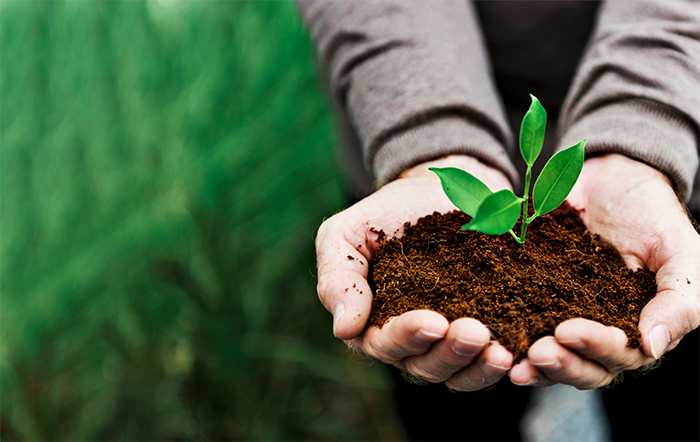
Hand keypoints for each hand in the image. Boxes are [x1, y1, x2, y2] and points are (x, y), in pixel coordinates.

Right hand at [316, 155, 515, 390]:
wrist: (437, 189)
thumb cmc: (384, 214)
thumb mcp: (345, 234)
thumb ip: (338, 278)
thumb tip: (344, 330)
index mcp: (372, 324)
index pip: (384, 344)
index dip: (407, 337)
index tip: (433, 321)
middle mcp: (410, 342)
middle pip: (425, 366)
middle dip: (449, 354)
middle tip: (474, 332)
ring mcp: (448, 340)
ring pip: (458, 372)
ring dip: (477, 367)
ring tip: (499, 351)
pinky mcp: (484, 329)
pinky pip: (489, 360)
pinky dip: (500, 363)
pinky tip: (517, 353)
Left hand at [509, 154, 699, 388]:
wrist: (610, 178)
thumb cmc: (652, 214)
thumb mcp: (679, 250)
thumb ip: (680, 299)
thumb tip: (652, 346)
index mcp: (636, 329)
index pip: (618, 355)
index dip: (595, 349)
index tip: (568, 331)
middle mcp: (598, 331)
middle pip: (581, 366)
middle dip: (560, 364)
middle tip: (536, 352)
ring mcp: (562, 316)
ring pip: (549, 355)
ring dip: (530, 363)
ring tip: (509, 359)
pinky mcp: (532, 297)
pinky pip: (518, 322)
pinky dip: (507, 332)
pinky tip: (491, 335)